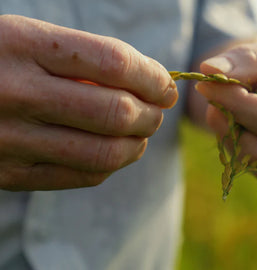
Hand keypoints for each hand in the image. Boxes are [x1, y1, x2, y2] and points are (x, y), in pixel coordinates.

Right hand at [0, 15, 176, 189]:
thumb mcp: (27, 37)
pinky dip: (111, 165)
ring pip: (105, 153)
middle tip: (159, 110)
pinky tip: (115, 151)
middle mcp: (16, 92)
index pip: (115, 62)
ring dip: (138, 144)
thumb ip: (83, 58)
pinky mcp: (8, 173)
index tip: (167, 84)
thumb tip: (150, 83)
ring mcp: (10, 138)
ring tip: (143, 133)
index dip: (153, 77)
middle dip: (153, 114)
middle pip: (116, 112)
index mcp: (23, 44)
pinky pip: (81, 176)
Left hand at [196, 37, 256, 183]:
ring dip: (228, 131)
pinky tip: (245, 123)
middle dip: (228, 122)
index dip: (238, 106)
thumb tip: (210, 69)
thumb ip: (248, 58)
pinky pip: (249, 168)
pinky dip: (235, 144)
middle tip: (211, 94)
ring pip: (250, 162)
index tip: (208, 84)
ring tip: (233, 103)